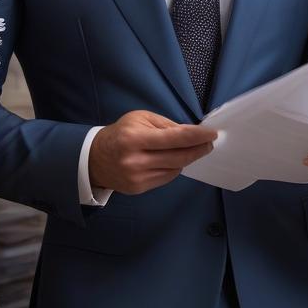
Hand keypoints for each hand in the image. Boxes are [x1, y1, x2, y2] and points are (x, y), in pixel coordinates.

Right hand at [89, 110, 216, 194]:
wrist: (95, 158)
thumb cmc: (121, 133)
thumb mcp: (141, 119)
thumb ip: (167, 125)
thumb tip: (192, 133)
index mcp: (135, 139)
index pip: (175, 138)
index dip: (197, 136)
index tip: (212, 134)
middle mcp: (136, 161)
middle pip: (179, 157)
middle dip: (198, 149)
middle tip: (209, 143)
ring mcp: (137, 178)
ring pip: (175, 169)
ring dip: (186, 158)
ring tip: (188, 149)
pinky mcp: (139, 188)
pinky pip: (167, 177)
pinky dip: (174, 168)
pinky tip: (171, 160)